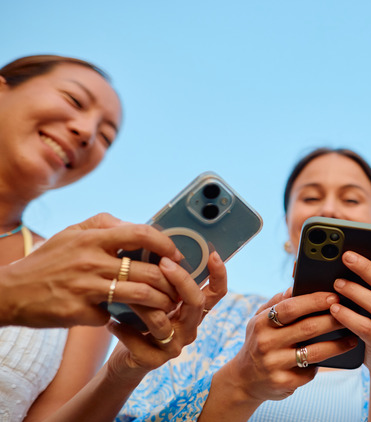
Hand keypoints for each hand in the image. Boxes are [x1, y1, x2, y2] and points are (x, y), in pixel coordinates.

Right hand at [0, 213, 183, 328]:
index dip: (166, 244)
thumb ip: (103, 225)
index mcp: (92, 239)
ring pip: (140, 296)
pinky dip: (121, 318)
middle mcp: (91, 261)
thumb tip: (134, 225)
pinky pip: (112, 316)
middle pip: (148, 271)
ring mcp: (85, 288)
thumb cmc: (47, 261)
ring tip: (166, 307)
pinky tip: (125, 320)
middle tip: (178, 289)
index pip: (141, 234)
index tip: (176, 255)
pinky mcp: (79, 312)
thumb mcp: (71, 233)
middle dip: (171, 283)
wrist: (10, 292)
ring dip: (160, 304)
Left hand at [104, 251, 226, 379]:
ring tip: (125, 289)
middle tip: (163, 262)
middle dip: (181, 280)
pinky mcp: (154, 361)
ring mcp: (174, 346)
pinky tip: (111, 323)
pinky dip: (124, 331)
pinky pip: (140, 343)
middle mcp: (190, 328)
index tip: (212, 254)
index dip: (219, 274)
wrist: (126, 361)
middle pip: (196, 302)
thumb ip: (162, 280)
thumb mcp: (154, 299)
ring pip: (164, 321)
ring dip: (143, 303)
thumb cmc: (139, 322)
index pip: (216, 293)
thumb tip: (158, 246)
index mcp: (193, 311)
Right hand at [222, 290, 354, 403]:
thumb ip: (277, 302)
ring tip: (353, 339)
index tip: (334, 296)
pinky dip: (322, 366)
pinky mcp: (282, 383)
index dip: (314, 301)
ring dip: (337, 345)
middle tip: (351, 315)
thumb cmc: (259, 341)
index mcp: (261, 323)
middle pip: (307, 328)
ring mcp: (273, 365)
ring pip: (314, 353)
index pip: (291, 307)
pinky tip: (332, 360)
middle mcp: (266, 343)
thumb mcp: (260, 320)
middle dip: (333, 320)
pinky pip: (309, 373)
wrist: (244, 380)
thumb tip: (296, 285)